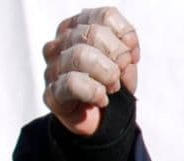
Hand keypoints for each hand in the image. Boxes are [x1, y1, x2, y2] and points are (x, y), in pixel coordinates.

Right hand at [42, 7, 140, 135]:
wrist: (102, 121)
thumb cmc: (110, 84)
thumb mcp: (125, 64)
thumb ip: (127, 52)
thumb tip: (126, 53)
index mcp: (80, 27)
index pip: (105, 17)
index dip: (125, 36)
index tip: (132, 56)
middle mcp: (62, 42)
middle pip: (93, 33)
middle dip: (117, 56)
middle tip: (120, 75)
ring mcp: (53, 67)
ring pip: (79, 55)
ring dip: (106, 74)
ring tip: (112, 88)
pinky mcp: (51, 93)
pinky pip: (71, 83)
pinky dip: (94, 92)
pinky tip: (101, 99)